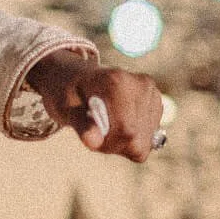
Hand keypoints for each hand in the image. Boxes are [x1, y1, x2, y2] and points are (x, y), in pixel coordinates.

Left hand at [27, 53, 164, 160]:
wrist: (74, 74)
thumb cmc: (65, 90)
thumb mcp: (63, 106)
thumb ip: (80, 124)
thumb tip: (93, 143)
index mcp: (117, 82)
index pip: (126, 131)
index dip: (107, 143)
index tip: (90, 138)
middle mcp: (141, 85)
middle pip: (136, 139)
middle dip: (113, 144)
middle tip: (93, 131)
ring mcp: (152, 93)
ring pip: (144, 141)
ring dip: (121, 142)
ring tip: (103, 125)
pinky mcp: (156, 102)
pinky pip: (148, 137)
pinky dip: (130, 138)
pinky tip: (116, 124)